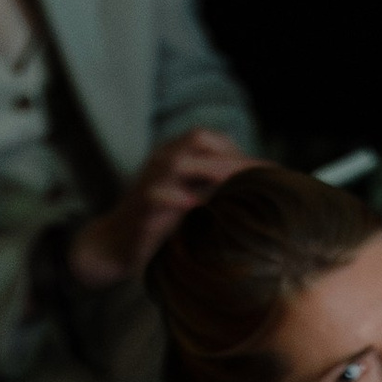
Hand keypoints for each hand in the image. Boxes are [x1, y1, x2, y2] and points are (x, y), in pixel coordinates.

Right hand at [67, 130, 254, 291]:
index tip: (267, 172)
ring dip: (210, 170)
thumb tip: (257, 189)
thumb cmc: (158, 224)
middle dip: (229, 157)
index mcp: (172, 155)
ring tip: (237, 187)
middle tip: (258, 181)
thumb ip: (212, 188)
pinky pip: (157, 196)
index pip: (208, 137)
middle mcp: (160, 162)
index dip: (236, 150)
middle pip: (197, 139)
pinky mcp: (139, 208)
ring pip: (176, 160)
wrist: (114, 245)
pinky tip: (198, 207)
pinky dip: (178, 199)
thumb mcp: (187, 199)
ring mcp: (148, 182)